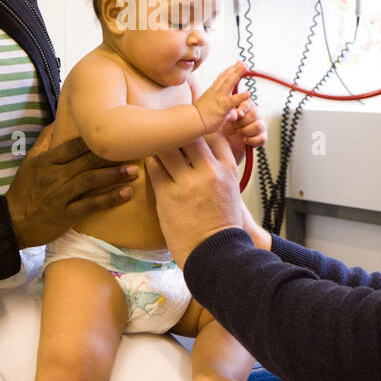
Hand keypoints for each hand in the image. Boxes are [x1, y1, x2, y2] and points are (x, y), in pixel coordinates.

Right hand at [5, 123, 136, 247]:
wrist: (13, 222)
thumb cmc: (23, 191)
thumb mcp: (29, 163)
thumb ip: (44, 142)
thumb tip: (56, 122)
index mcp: (46, 162)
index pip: (74, 146)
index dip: (95, 140)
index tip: (114, 134)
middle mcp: (55, 176)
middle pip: (87, 161)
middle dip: (111, 156)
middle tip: (133, 151)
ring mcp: (61, 195)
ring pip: (91, 180)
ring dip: (114, 175)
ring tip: (133, 171)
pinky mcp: (67, 215)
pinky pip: (91, 204)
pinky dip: (109, 199)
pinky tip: (126, 193)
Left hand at [144, 132, 271, 268]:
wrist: (215, 254)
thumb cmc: (222, 222)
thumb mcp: (230, 188)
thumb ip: (219, 165)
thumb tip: (203, 144)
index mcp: (228, 168)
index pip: (213, 132)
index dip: (200, 126)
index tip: (189, 126)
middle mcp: (210, 171)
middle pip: (190, 133)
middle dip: (178, 130)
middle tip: (166, 129)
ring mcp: (188, 183)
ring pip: (168, 147)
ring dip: (160, 144)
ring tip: (154, 143)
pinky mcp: (168, 196)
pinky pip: (154, 167)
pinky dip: (150, 161)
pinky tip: (150, 161)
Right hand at [192, 61, 249, 134]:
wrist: (192, 121)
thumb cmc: (199, 117)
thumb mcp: (211, 109)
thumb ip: (223, 109)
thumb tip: (232, 113)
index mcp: (213, 91)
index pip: (222, 78)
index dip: (230, 70)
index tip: (236, 64)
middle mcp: (216, 92)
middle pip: (226, 77)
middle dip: (235, 68)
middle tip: (243, 62)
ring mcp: (219, 98)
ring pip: (229, 83)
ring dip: (237, 74)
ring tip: (245, 67)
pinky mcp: (222, 107)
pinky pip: (232, 101)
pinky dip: (240, 97)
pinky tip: (248, 93)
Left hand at [221, 94, 265, 162]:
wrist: (228, 141)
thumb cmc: (226, 126)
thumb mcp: (224, 118)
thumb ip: (230, 113)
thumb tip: (237, 113)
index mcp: (246, 106)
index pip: (248, 103)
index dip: (244, 108)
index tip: (239, 114)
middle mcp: (255, 114)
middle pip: (255, 113)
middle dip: (242, 122)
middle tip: (235, 125)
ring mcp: (260, 125)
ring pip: (258, 126)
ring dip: (246, 131)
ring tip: (239, 132)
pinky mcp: (262, 137)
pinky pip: (261, 139)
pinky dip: (251, 141)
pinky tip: (244, 140)